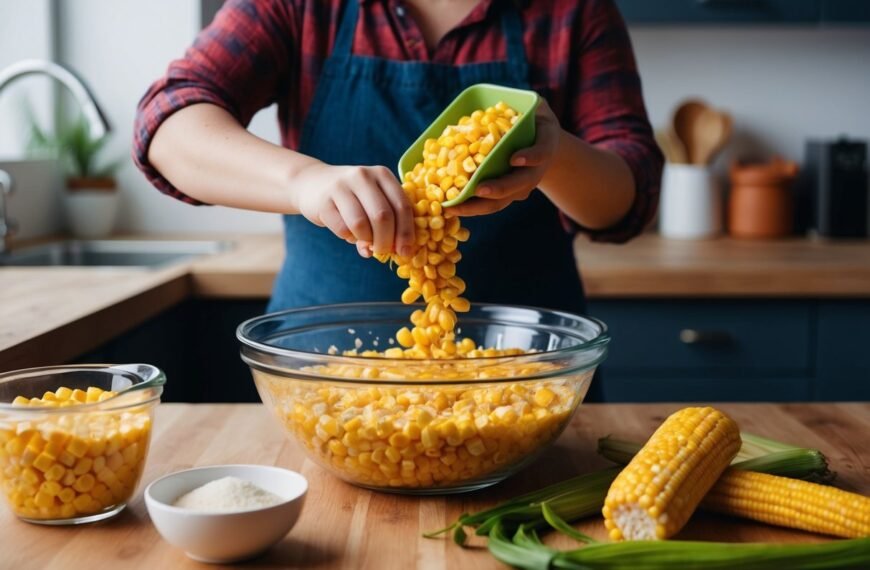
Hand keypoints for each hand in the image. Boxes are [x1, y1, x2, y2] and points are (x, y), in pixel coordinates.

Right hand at [292, 163, 414, 257]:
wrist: (312, 183)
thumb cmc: (352, 197)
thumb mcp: (373, 200)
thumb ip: (388, 221)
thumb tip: (400, 251)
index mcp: (382, 175)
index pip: (402, 206)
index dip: (406, 232)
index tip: (405, 251)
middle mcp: (363, 176)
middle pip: (383, 216)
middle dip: (386, 241)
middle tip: (383, 251)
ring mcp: (341, 186)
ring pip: (362, 224)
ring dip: (367, 241)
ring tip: (365, 243)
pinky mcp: (324, 201)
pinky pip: (342, 229)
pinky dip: (349, 238)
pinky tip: (348, 233)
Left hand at [447, 100, 560, 216]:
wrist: (543, 144)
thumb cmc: (534, 120)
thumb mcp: (534, 107)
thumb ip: (517, 106)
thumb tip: (483, 107)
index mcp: (544, 147)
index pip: (541, 153)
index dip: (530, 156)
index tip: (515, 157)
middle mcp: (534, 171)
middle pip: (519, 185)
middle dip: (499, 188)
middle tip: (479, 190)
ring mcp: (520, 187)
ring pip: (501, 202)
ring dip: (477, 206)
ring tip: (453, 207)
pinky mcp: (507, 196)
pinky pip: (489, 205)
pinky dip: (470, 207)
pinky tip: (450, 207)